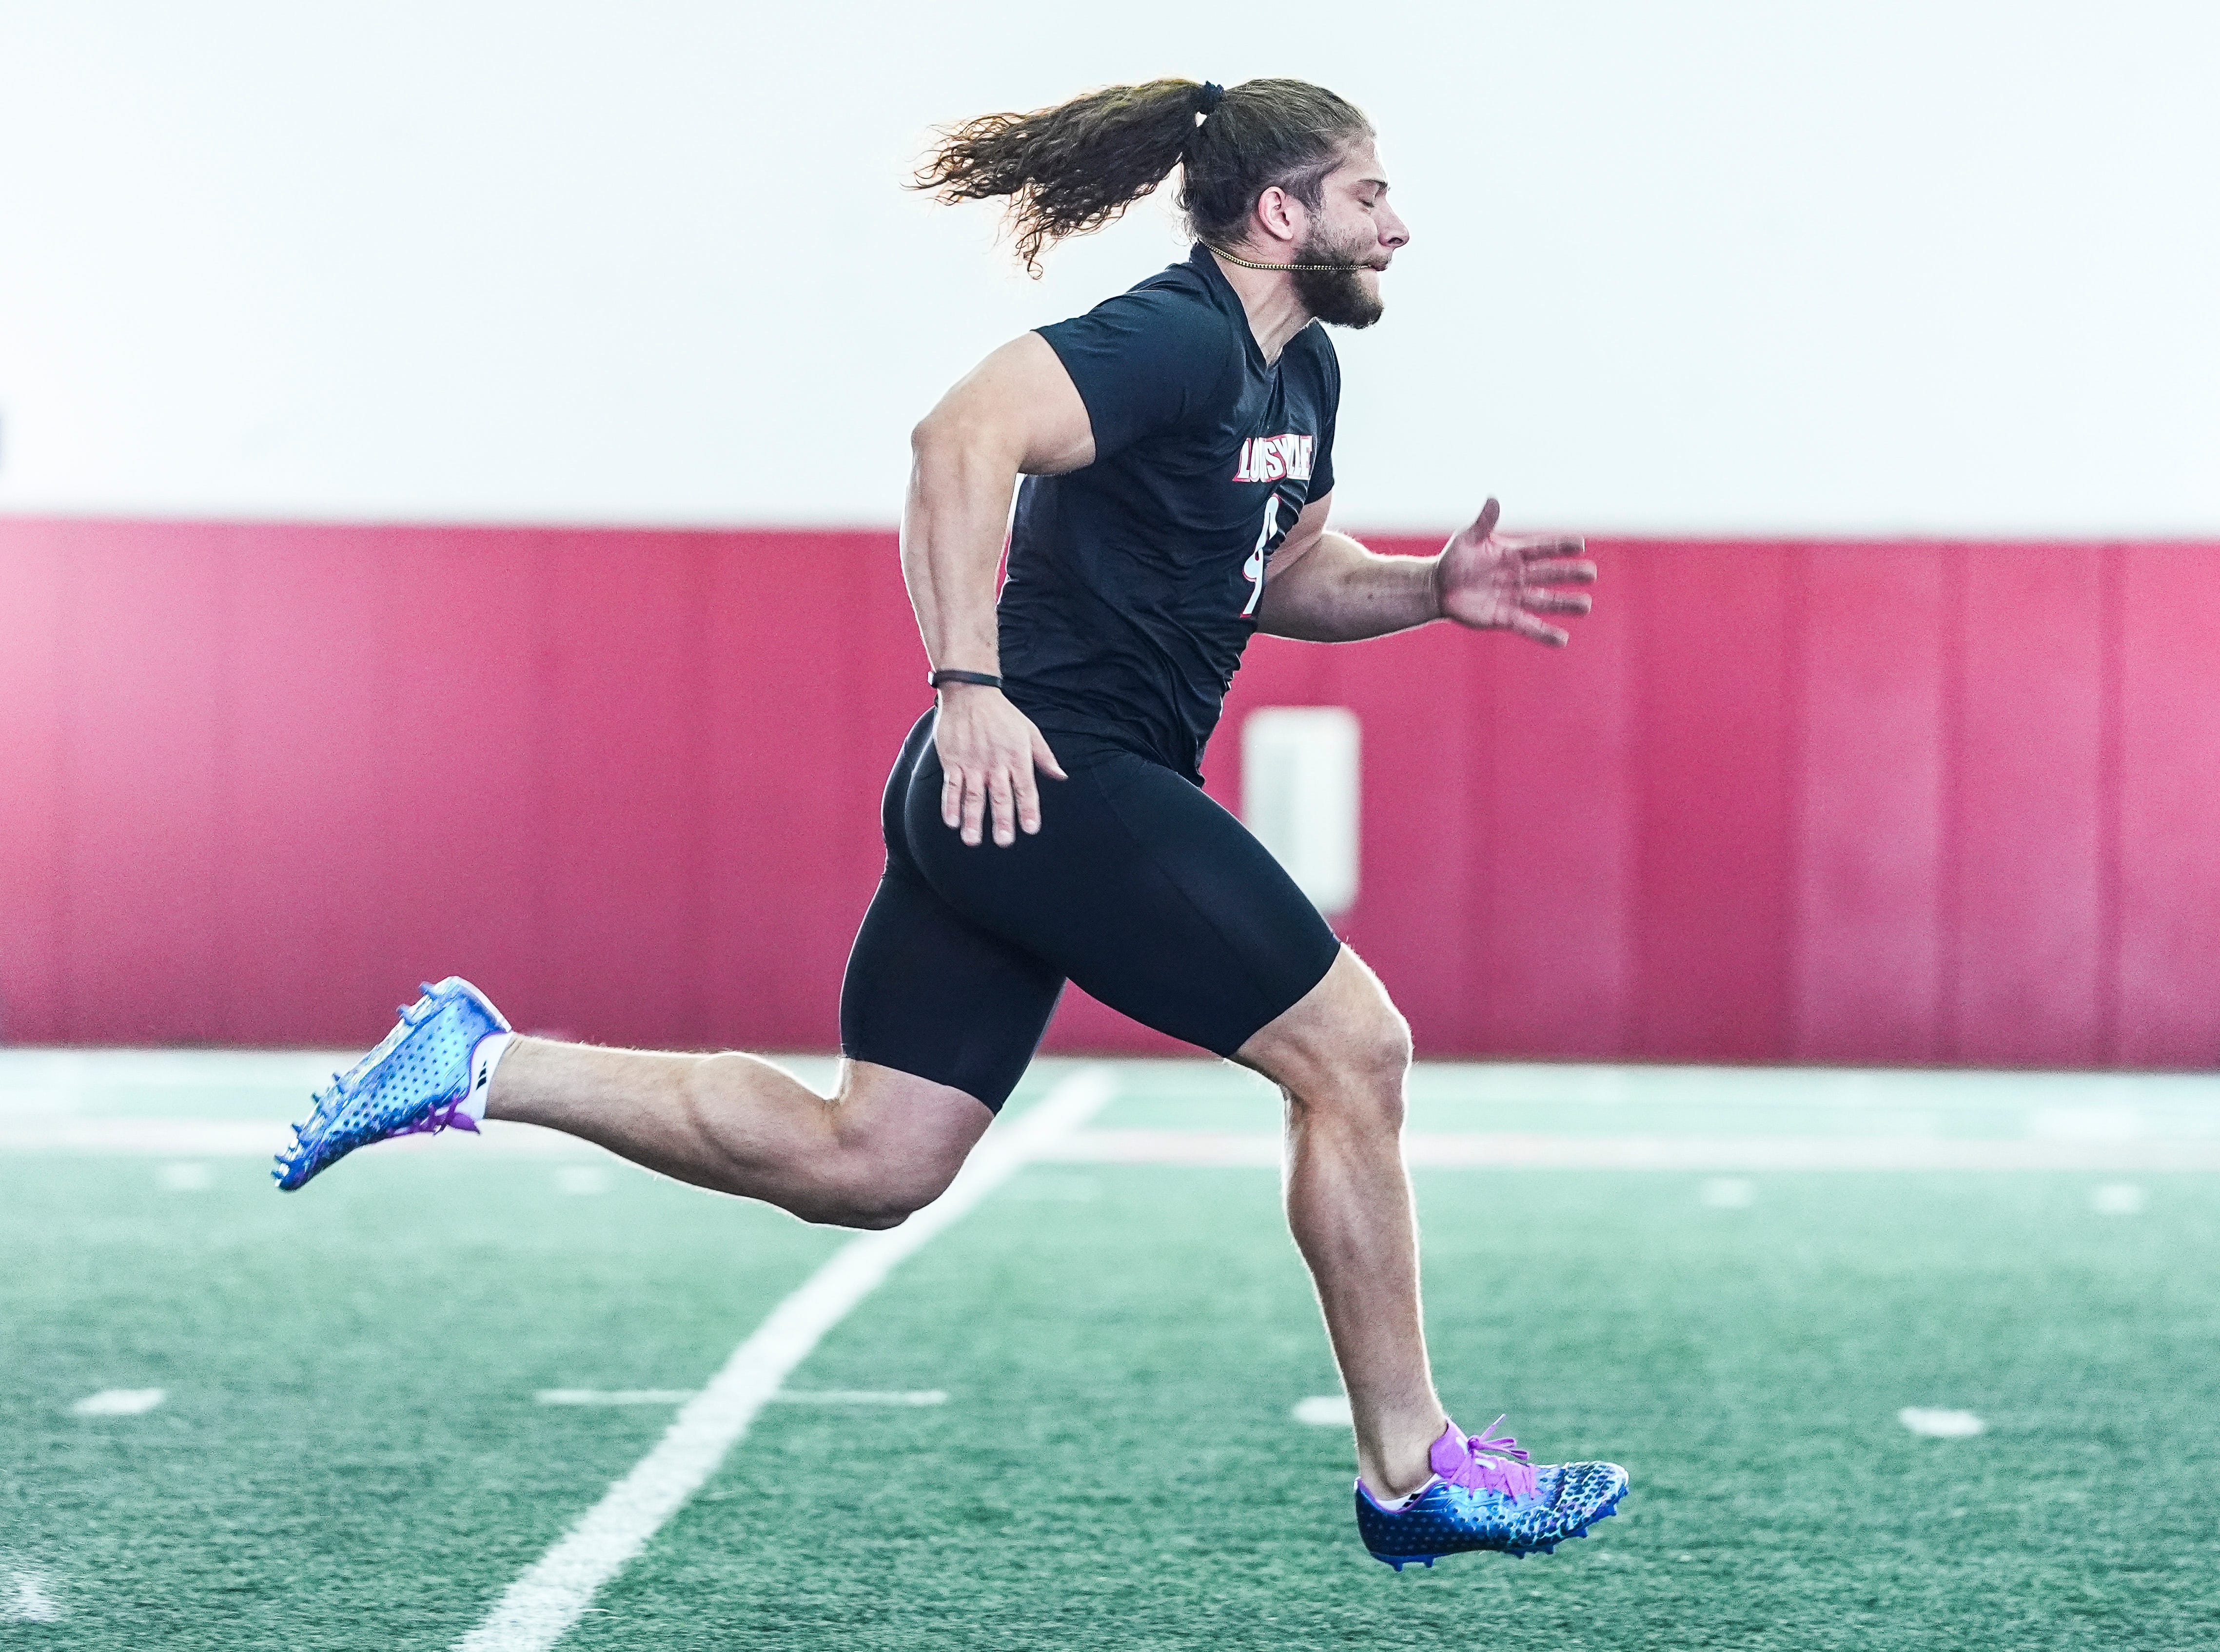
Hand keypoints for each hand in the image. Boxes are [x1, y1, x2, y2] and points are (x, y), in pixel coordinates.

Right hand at [934, 686, 1067, 846]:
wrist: (970, 693)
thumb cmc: (1003, 715)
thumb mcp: (1030, 732)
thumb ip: (1045, 757)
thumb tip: (1061, 776)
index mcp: (1017, 758)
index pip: (1025, 788)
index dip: (1028, 809)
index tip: (1030, 829)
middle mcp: (995, 764)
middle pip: (1000, 796)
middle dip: (1002, 820)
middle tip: (1004, 841)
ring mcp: (972, 763)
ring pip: (973, 796)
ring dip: (973, 819)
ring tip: (973, 840)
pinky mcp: (952, 761)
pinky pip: (951, 786)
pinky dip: (950, 804)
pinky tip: (952, 821)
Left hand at [1433, 498, 1595, 645]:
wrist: (1438, 587)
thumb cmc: (1455, 559)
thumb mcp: (1467, 538)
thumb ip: (1484, 523)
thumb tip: (1493, 499)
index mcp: (1514, 554)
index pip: (1541, 549)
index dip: (1559, 547)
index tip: (1580, 545)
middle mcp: (1519, 576)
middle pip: (1549, 574)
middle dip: (1569, 574)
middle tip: (1591, 574)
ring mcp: (1514, 598)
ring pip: (1544, 601)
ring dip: (1565, 604)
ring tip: (1586, 606)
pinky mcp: (1505, 618)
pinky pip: (1528, 626)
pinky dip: (1544, 634)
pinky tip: (1562, 640)